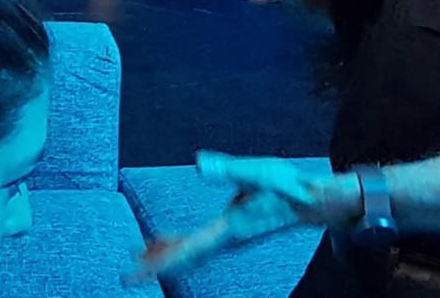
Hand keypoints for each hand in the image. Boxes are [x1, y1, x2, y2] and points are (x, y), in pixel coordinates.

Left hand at [132, 153, 344, 280]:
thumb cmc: (288, 186)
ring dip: (164, 255)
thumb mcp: (257, 172)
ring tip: (136, 257)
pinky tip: (161, 239)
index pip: (189, 251)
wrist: (313, 201)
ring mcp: (229, 239)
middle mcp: (227, 241)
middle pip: (185, 258)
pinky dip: (177, 243)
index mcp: (229, 230)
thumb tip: (198, 162)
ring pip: (189, 253)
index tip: (140, 273)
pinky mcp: (231, 232)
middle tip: (126, 276)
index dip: (162, 262)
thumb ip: (227, 169)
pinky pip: (198, 243)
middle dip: (156, 266)